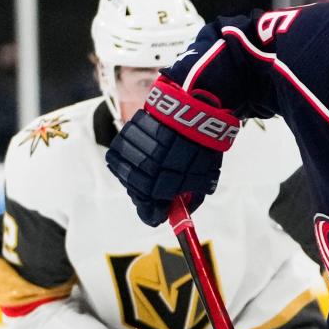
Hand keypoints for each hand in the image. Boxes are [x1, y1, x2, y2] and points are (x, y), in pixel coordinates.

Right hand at [106, 76, 239, 226]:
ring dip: (140, 176)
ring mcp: (130, 154)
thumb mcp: (203, 182)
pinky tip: (149, 154)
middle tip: (160, 193)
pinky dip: (135, 158)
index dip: (154, 215)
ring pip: (129, 174)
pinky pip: (125, 155)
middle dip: (148, 197)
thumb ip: (190, 200)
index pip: (148, 212)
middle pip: (137, 194)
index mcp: (157, 188)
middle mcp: (139, 173)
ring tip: (158, 169)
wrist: (193, 112)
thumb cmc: (201, 149)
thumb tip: (182, 211)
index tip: (158, 216)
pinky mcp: (126, 136)